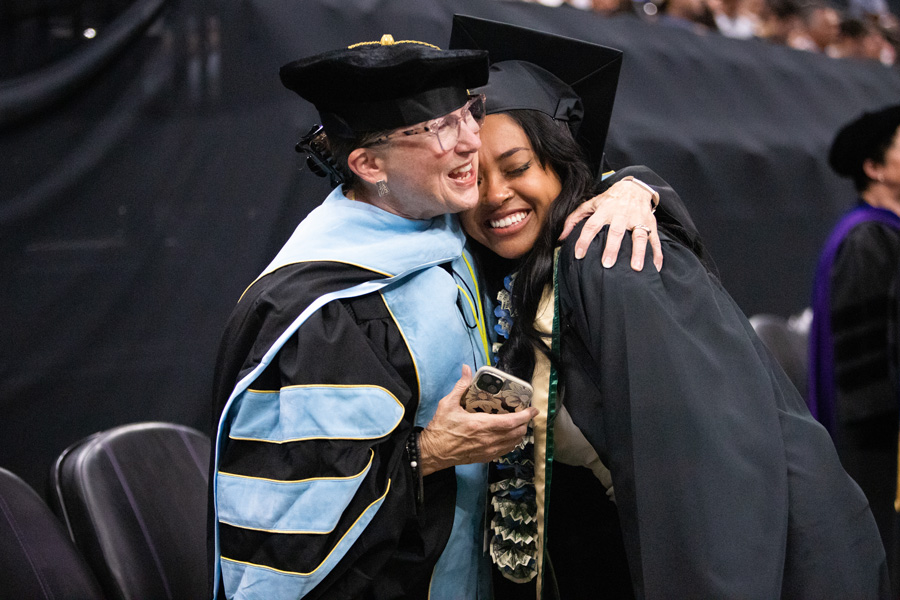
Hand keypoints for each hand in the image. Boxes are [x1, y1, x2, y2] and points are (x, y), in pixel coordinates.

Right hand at [419, 365, 537, 475]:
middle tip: (526, 414)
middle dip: (525, 423)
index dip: (525, 416)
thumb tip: (466, 369)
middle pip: (517, 433)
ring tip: (520, 423)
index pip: (511, 421)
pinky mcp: (485, 457)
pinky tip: (510, 436)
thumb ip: (460, 386)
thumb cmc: (440, 428)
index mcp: (481, 425)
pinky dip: (512, 443)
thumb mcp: (448, 404)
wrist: (433, 452)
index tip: (533, 409)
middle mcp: (488, 439)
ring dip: (520, 433)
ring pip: (513, 443)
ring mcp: (488, 450)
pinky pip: (506, 451)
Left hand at [558, 178, 662, 270]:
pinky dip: (657, 253)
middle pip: (616, 232)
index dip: (584, 240)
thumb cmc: (610, 199)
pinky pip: (655, 239)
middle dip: (612, 248)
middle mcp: (621, 215)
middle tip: (607, 264)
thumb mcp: (591, 204)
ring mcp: (638, 219)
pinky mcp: (651, 223)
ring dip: (638, 252)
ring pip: (639, 236)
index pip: (592, 226)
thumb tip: (561, 237)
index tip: (579, 255)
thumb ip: (574, 219)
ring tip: (636, 268)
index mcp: (605, 210)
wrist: (634, 187)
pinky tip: (656, 266)